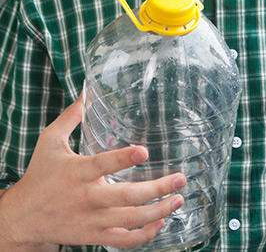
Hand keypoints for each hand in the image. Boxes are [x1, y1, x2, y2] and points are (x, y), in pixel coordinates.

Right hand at [0, 95, 185, 249]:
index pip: (102, 164)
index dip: (123, 158)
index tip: (144, 151)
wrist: (21, 218)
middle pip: (126, 197)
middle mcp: (87, 198)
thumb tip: (87, 92)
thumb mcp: (49, 143)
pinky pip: (123, 240)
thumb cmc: (40, 176)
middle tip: (181, 178)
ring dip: (159, 211)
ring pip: (130, 220)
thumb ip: (70, 118)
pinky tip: (161, 222)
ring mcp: (92, 220)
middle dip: (157, 189)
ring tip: (179, 199)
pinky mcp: (93, 236)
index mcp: (77, 172)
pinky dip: (144, 235)